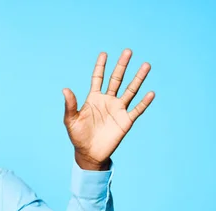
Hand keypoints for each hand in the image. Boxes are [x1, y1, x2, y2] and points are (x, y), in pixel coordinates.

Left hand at [62, 49, 154, 169]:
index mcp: (94, 98)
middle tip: (128, 51)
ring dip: (138, 78)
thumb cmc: (78, 136)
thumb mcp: (70, 120)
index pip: (98, 78)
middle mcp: (107, 101)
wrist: (89, 153)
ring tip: (146, 65)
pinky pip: (137, 109)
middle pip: (116, 79)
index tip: (104, 53)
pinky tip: (151, 93)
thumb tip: (65, 89)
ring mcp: (118, 110)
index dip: (100, 66)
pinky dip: (144, 102)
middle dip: (122, 66)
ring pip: (130, 90)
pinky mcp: (125, 121)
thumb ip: (70, 105)